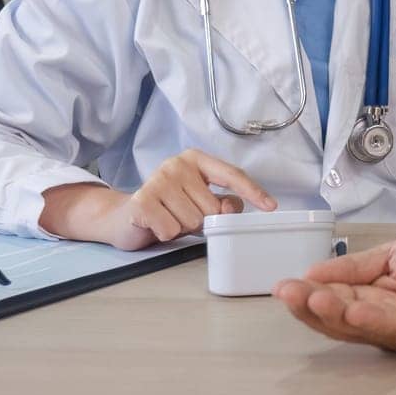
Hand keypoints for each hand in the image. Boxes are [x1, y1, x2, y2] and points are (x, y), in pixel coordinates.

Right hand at [104, 149, 274, 249]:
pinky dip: (166, 234)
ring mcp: (158, 180)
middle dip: (202, 220)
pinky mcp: (143, 201)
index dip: (253, 192)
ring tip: (168, 218)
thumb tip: (231, 208)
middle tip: (182, 215)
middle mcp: (177, 164)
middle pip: (212, 207)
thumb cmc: (169, 208)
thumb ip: (221, 202)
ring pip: (193, 221)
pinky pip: (171, 230)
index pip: (231, 175)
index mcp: (196, 160)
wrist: (124, 216)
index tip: (271, 207)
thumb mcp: (199, 202)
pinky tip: (156, 224)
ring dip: (183, 228)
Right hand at [274, 236, 395, 351]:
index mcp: (369, 301)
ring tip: (312, 299)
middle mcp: (382, 321)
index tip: (282, 285)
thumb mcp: (393, 256)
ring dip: (336, 315)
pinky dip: (375, 320)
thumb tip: (313, 271)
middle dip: (311, 308)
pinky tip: (356, 310)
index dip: (307, 295)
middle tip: (288, 294)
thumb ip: (356, 265)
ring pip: (363, 327)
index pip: (332, 300)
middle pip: (340, 320)